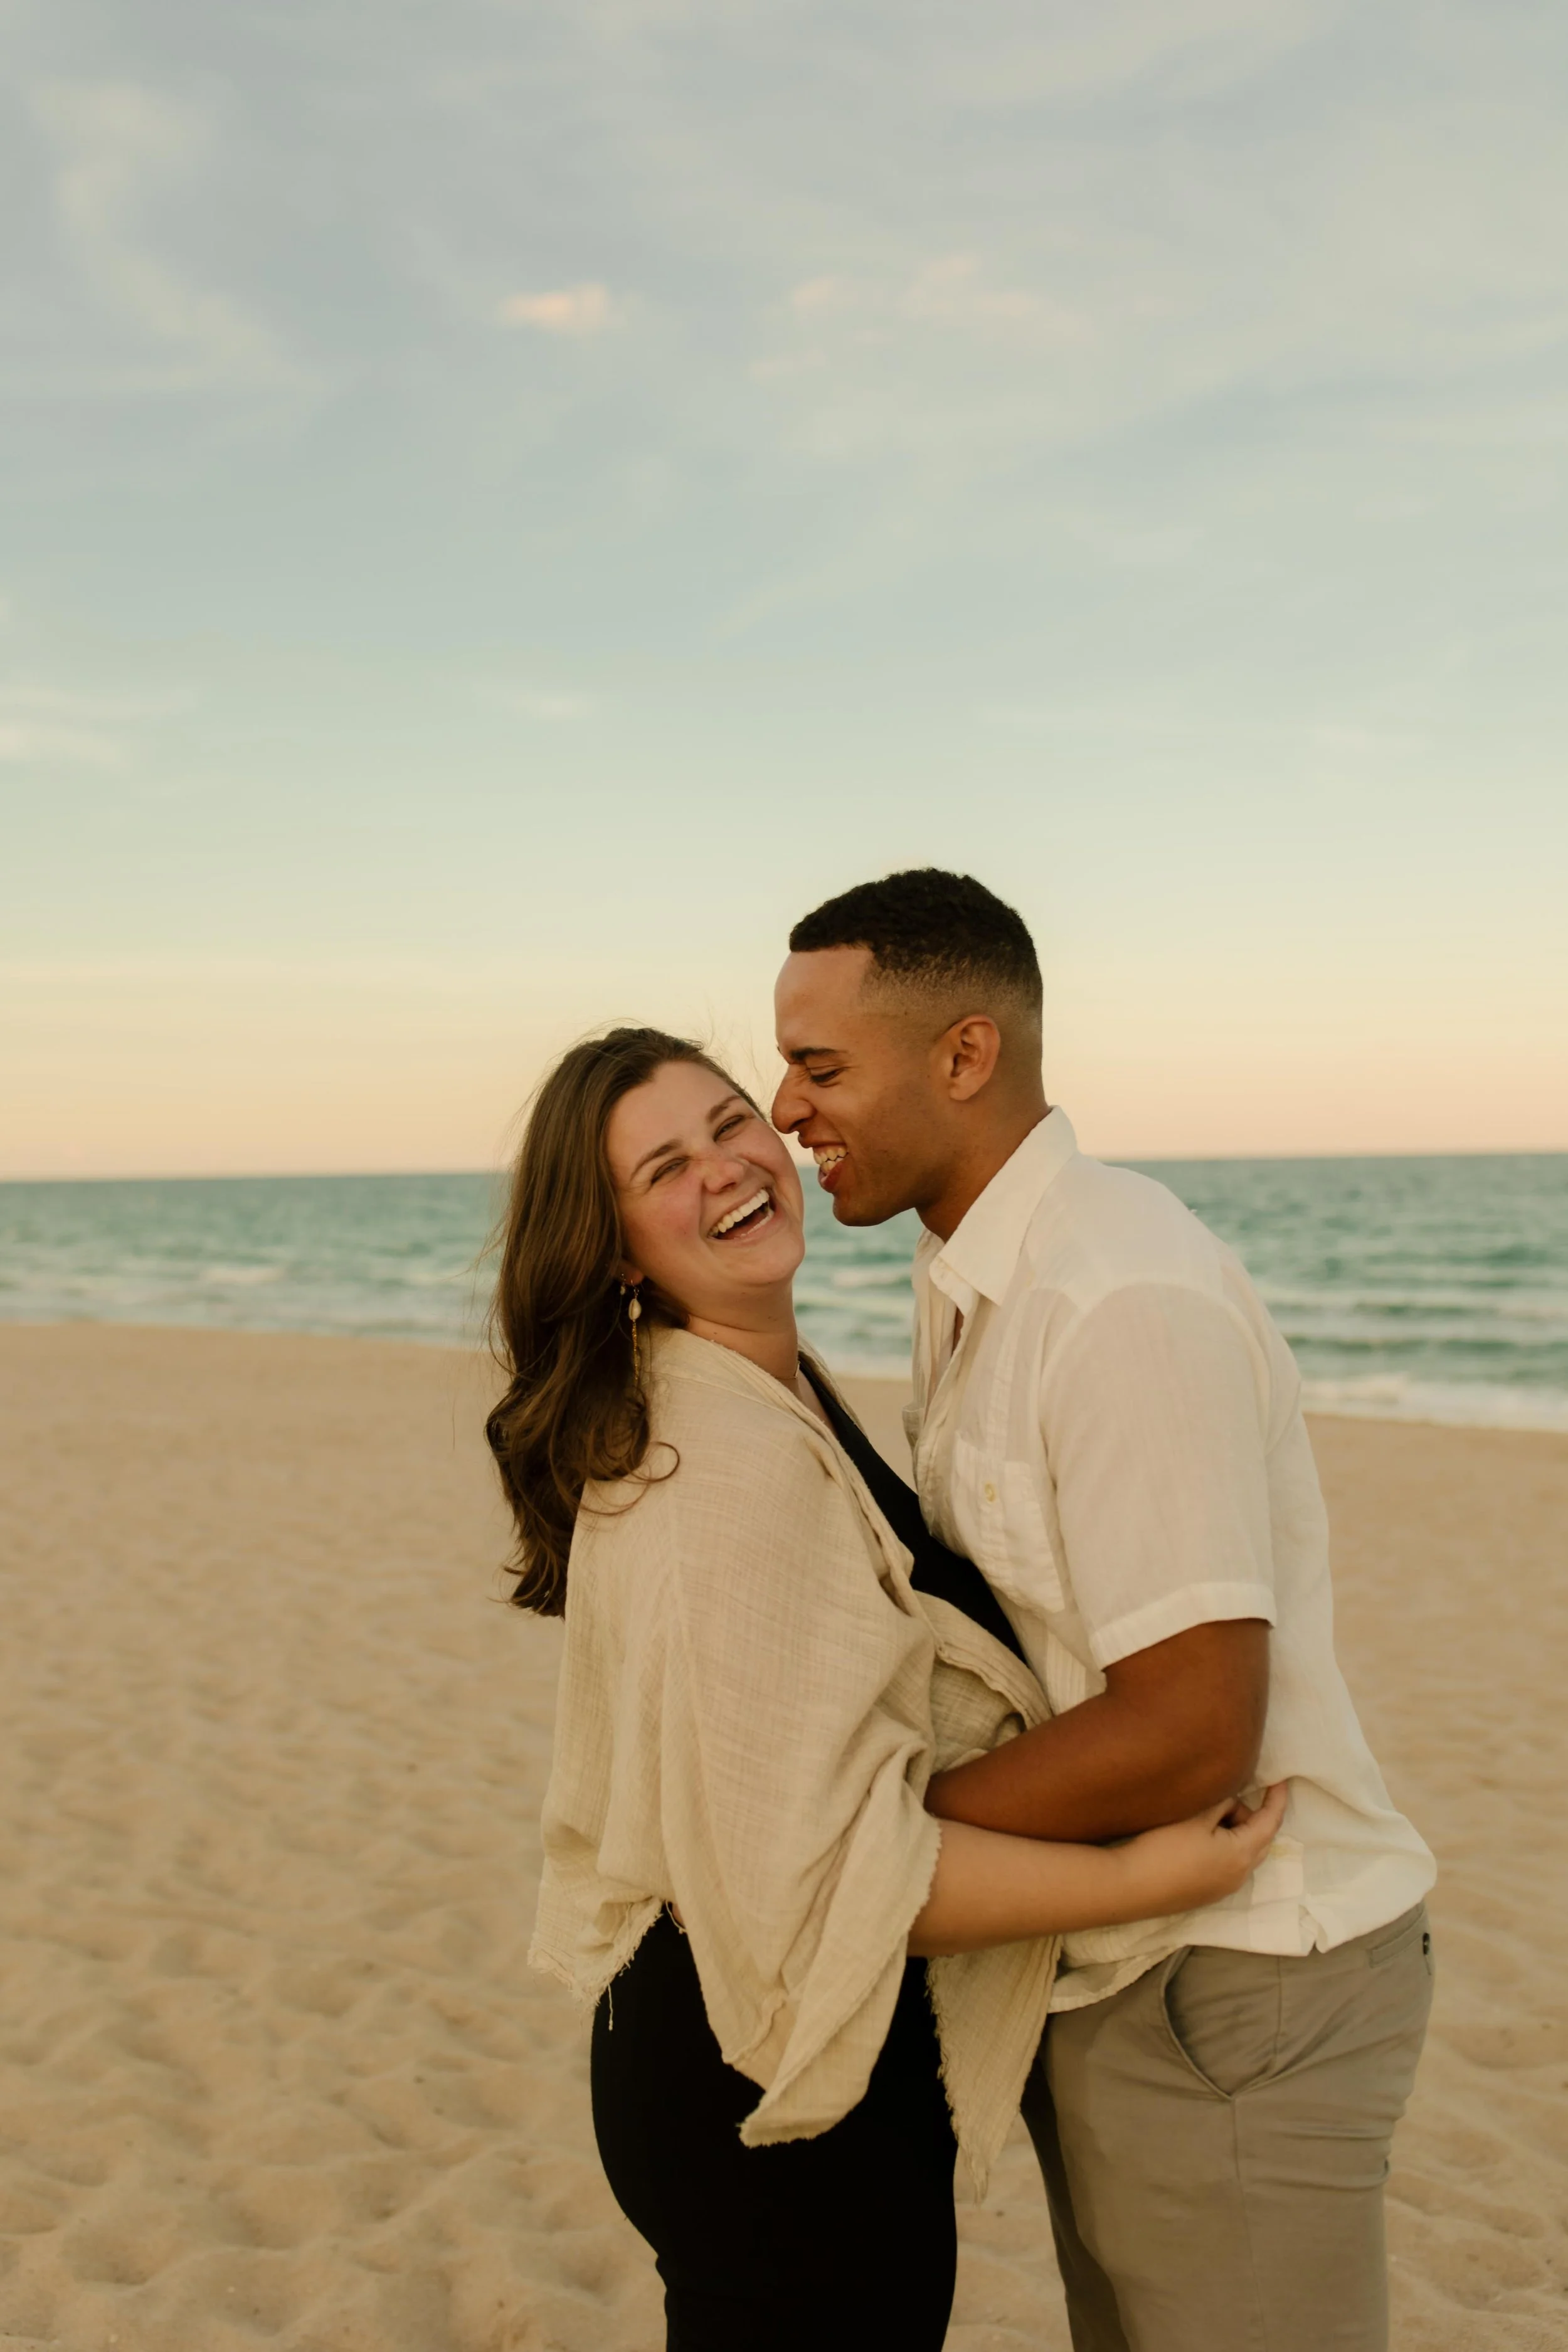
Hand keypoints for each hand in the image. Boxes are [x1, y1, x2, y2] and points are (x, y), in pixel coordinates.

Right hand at [1115, 1783, 1288, 1918]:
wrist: (1131, 1888)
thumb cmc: (1164, 1849)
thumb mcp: (1195, 1818)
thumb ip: (1220, 1804)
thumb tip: (1231, 1800)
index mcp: (1242, 1854)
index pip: (1270, 1822)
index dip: (1277, 1799)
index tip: (1281, 1780)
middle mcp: (1240, 1875)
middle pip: (1259, 1838)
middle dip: (1249, 1815)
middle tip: (1224, 1797)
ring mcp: (1224, 1887)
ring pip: (1243, 1852)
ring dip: (1235, 1831)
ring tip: (1206, 1815)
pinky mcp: (1208, 1893)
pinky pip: (1229, 1864)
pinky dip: (1225, 1846)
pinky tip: (1198, 1837)